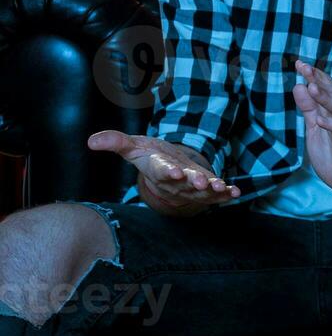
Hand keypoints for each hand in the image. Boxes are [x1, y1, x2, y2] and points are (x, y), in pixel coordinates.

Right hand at [87, 131, 238, 214]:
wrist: (166, 169)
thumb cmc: (149, 156)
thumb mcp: (134, 146)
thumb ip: (116, 142)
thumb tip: (91, 140)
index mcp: (158, 170)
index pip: (161, 172)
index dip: (168, 173)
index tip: (175, 172)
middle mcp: (175, 181)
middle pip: (184, 184)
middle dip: (193, 184)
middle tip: (201, 183)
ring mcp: (191, 187)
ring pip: (201, 192)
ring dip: (212, 191)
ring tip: (222, 189)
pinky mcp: (205, 189)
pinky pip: (215, 195)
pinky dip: (226, 195)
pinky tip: (236, 193)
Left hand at [293, 59, 331, 200]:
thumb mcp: (315, 130)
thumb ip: (309, 109)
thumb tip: (300, 86)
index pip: (325, 89)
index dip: (314, 76)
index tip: (300, 64)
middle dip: (319, 81)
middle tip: (306, 68)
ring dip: (326, 98)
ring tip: (312, 87)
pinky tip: (321, 120)